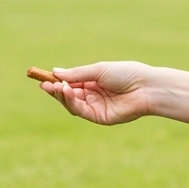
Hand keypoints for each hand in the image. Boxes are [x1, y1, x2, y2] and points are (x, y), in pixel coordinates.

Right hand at [39, 61, 154, 124]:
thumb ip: (77, 73)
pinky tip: (67, 92)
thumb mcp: (98, 70)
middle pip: (69, 95)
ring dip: (62, 96)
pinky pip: (81, 111)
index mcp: (93, 82)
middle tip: (45, 84)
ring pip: (72, 104)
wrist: (145, 87)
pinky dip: (72, 102)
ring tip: (57, 87)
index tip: (44, 78)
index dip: (57, 82)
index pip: (71, 83)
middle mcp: (93, 95)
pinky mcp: (100, 117)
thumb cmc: (126, 74)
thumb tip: (55, 72)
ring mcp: (96, 107)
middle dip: (56, 90)